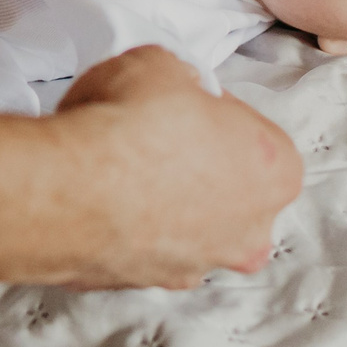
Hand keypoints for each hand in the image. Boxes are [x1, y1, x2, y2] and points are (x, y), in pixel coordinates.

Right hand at [42, 47, 300, 286]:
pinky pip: (148, 248)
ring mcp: (202, 264)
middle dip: (197, 165)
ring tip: (119, 168)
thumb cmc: (130, 124)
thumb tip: (171, 84)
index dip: (213, 112)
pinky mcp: (151, 284)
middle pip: (231, 188)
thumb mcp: (160, 62)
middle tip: (153, 136)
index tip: (182, 103)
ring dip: (165, 202)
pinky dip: (130, 228)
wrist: (70, 189)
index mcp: (276, 169)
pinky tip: (101, 199)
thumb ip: (180, 76)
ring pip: (192, 226)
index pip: (253, 132)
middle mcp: (252, 229)